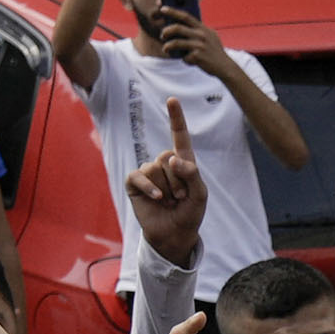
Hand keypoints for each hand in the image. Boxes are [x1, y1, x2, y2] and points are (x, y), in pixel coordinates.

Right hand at [122, 104, 207, 266]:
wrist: (174, 234)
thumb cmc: (190, 213)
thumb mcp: (200, 194)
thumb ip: (192, 174)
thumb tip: (173, 157)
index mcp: (183, 162)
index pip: (179, 136)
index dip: (175, 117)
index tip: (172, 100)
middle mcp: (164, 163)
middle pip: (168, 157)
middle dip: (178, 180)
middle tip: (181, 197)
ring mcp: (148, 172)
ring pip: (155, 168)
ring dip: (167, 188)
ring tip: (171, 201)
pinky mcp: (134, 182)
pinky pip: (140, 176)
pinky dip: (151, 188)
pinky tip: (159, 199)